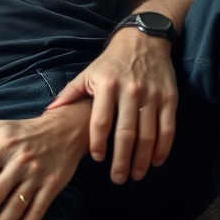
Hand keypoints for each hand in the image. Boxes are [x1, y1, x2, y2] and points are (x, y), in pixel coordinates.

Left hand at [47, 27, 177, 183]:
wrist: (143, 40)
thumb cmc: (110, 62)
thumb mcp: (87, 73)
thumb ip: (70, 93)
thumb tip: (49, 112)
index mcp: (106, 85)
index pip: (101, 121)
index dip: (99, 142)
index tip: (97, 159)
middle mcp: (130, 91)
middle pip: (126, 133)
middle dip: (122, 160)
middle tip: (117, 178)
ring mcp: (152, 95)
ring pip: (148, 135)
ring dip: (142, 159)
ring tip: (136, 175)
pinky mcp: (170, 98)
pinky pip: (168, 128)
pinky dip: (163, 148)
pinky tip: (156, 162)